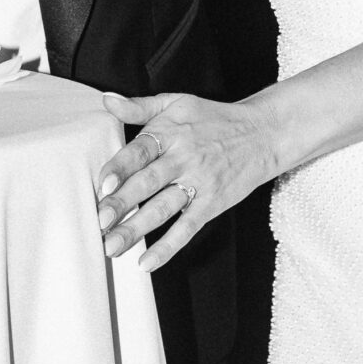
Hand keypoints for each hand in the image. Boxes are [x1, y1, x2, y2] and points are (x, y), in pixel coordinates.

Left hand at [96, 90, 274, 271]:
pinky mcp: (211, 204)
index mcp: (169, 133)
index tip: (103, 184)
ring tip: (112, 246)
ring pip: (163, 210)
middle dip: (122, 204)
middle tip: (100, 222)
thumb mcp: (176, 103)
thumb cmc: (214, 118)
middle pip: (148, 183)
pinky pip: (187, 229)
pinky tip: (146, 263)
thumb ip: (139, 106)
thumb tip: (106, 100)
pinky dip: (167, 247)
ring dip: (136, 230)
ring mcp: (198, 184)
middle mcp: (183, 159)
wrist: (263, 134)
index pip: (141, 151)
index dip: (121, 167)